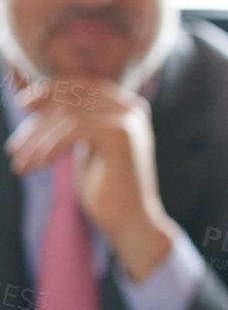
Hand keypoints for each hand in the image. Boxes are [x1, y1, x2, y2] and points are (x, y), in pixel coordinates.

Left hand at [7, 77, 176, 280]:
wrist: (130, 224)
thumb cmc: (106, 191)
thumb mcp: (85, 149)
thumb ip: (73, 123)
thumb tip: (31, 100)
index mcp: (126, 108)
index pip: (81, 85)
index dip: (48, 91)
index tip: (21, 105)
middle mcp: (131, 108)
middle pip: (71, 98)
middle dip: (37, 123)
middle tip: (14, 149)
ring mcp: (129, 120)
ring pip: (69, 113)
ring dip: (38, 139)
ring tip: (22, 164)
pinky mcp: (121, 135)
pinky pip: (74, 128)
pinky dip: (50, 146)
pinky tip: (38, 165)